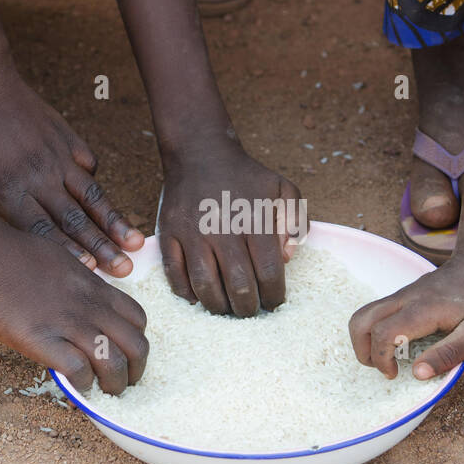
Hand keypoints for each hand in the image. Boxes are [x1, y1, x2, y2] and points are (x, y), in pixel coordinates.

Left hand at [0, 70, 143, 276]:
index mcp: (7, 189)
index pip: (43, 229)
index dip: (69, 253)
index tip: (92, 272)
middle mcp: (38, 176)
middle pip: (75, 220)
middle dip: (103, 248)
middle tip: (126, 270)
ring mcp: (56, 155)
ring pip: (91, 195)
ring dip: (114, 221)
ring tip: (137, 242)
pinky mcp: (65, 136)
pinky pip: (87, 164)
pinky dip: (95, 183)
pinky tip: (104, 202)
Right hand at [0, 225, 148, 394]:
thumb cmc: (11, 252)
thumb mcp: (62, 261)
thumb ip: (78, 284)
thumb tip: (77, 301)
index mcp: (96, 287)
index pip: (137, 319)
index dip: (136, 341)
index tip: (125, 353)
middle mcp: (91, 307)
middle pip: (137, 346)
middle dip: (136, 371)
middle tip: (123, 383)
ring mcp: (69, 324)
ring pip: (114, 364)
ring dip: (114, 385)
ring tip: (105, 393)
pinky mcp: (42, 341)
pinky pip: (78, 371)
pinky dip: (82, 385)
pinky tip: (76, 387)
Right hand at [159, 139, 304, 316]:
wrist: (199, 153)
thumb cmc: (246, 176)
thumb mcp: (283, 188)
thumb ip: (295, 221)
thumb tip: (286, 258)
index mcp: (254, 220)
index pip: (269, 273)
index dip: (274, 296)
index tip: (274, 302)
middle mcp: (223, 229)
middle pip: (239, 287)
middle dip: (248, 308)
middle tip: (250, 310)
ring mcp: (192, 233)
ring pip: (205, 286)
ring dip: (219, 307)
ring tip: (227, 308)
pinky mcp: (168, 234)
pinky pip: (175, 275)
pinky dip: (187, 293)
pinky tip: (199, 297)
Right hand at [349, 248, 463, 379]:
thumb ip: (448, 354)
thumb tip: (417, 374)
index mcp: (421, 311)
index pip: (383, 334)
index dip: (381, 359)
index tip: (394, 374)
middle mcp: (403, 300)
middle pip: (360, 321)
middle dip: (362, 350)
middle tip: (382, 367)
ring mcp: (399, 295)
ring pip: (363, 315)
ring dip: (364, 340)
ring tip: (385, 357)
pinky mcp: (401, 295)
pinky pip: (374, 312)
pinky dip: (373, 331)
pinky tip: (396, 343)